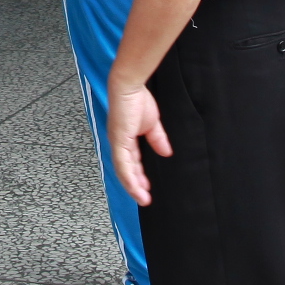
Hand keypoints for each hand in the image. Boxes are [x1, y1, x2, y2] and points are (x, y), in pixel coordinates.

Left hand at [107, 81, 171, 205]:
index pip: (131, 163)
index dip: (138, 176)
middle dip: (135, 185)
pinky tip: (135, 187)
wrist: (130, 86)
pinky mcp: (118, 141)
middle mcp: (118, 144)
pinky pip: (123, 164)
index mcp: (125, 140)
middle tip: (144, 198)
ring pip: (123, 171)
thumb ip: (157, 139)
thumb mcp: (152, 124)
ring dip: (133, 186)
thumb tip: (167, 153)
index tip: (146, 187)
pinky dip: (129, 177)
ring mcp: (117, 143)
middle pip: (126, 170)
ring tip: (142, 198)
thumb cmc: (137, 100)